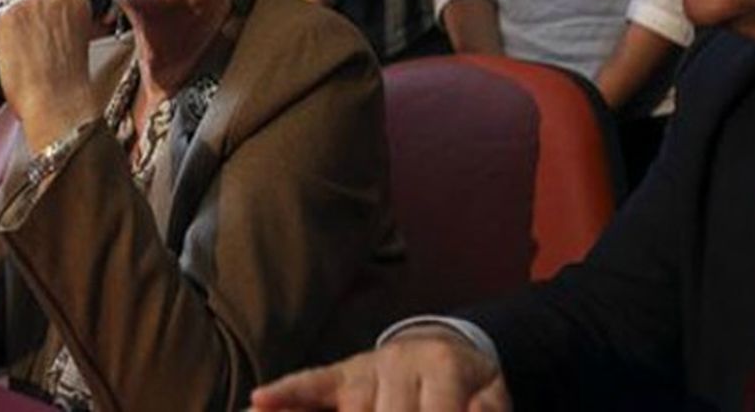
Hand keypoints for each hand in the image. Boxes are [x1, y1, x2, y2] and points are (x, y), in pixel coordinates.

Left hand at [0, 0, 96, 152]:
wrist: (58, 103)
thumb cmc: (65, 83)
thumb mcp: (70, 37)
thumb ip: (54, 18)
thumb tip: (27, 13)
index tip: (28, 17)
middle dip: (13, 15)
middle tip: (16, 43)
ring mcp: (28, 3)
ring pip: (1, 8)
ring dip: (0, 33)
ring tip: (11, 60)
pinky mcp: (6, 17)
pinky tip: (1, 64)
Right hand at [250, 329, 510, 410]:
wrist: (447, 350)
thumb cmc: (472, 387)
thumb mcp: (495, 398)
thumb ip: (489, 411)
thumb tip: (472, 409)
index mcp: (443, 367)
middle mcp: (400, 362)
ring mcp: (366, 368)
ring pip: (353, 408)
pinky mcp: (341, 375)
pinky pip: (311, 385)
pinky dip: (286, 395)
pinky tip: (259, 402)